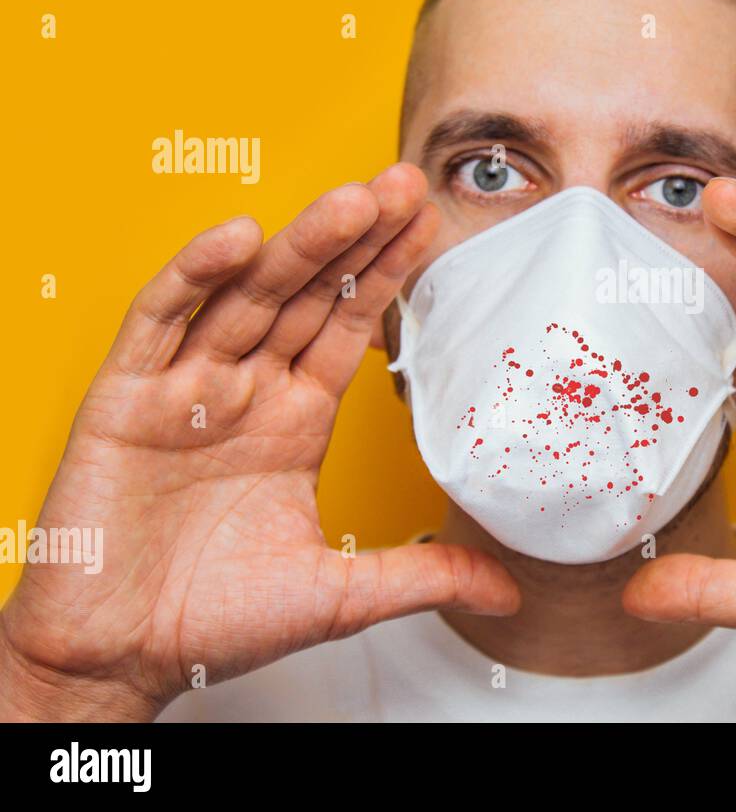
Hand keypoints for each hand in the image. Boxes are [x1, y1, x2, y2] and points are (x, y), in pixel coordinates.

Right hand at [0, 164, 518, 720]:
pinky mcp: (123, 400)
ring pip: (245, 295)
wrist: (117, 661)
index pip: (348, 328)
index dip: (388, 276)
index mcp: (294, 421)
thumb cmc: (213, 622)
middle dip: (357, 239)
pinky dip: (193, 277)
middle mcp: (245, 392)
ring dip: (298, 245)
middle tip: (408, 186)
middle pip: (306, 295)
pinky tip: (239, 237)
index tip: (431, 226)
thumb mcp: (338, 596)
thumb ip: (420, 575)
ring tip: (354, 201)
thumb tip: (507, 591)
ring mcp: (185, 389)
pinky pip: (158, 322)